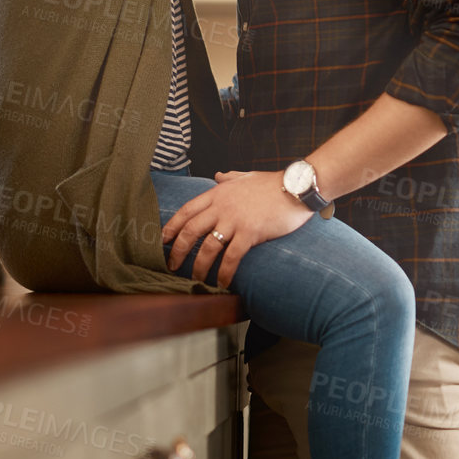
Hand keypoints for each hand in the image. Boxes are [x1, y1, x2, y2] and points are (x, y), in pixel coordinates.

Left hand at [159, 169, 312, 287]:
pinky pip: (231, 257)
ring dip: (199, 266)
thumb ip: (229, 178)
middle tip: (172, 266)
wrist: (297, 187)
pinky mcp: (250, 233)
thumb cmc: (273, 183)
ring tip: (196, 279)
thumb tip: (218, 175)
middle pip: (190, 231)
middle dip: (178, 251)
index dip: (171, 227)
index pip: (186, 210)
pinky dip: (224, 272)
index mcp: (218, 193)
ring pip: (208, 247)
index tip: (162, 241)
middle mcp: (222, 207)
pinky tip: (221, 283)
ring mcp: (235, 220)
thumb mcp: (246, 176)